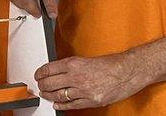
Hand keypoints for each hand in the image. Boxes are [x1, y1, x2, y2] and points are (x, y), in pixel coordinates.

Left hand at [35, 53, 149, 110]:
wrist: (127, 71)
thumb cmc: (110, 64)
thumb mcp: (86, 60)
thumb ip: (71, 66)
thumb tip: (57, 71)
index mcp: (74, 63)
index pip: (49, 69)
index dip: (40, 73)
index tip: (38, 75)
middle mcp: (76, 77)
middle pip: (50, 83)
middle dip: (42, 85)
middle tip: (40, 85)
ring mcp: (83, 90)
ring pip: (58, 95)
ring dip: (49, 96)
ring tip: (45, 94)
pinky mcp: (91, 101)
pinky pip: (72, 105)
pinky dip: (62, 105)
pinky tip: (57, 104)